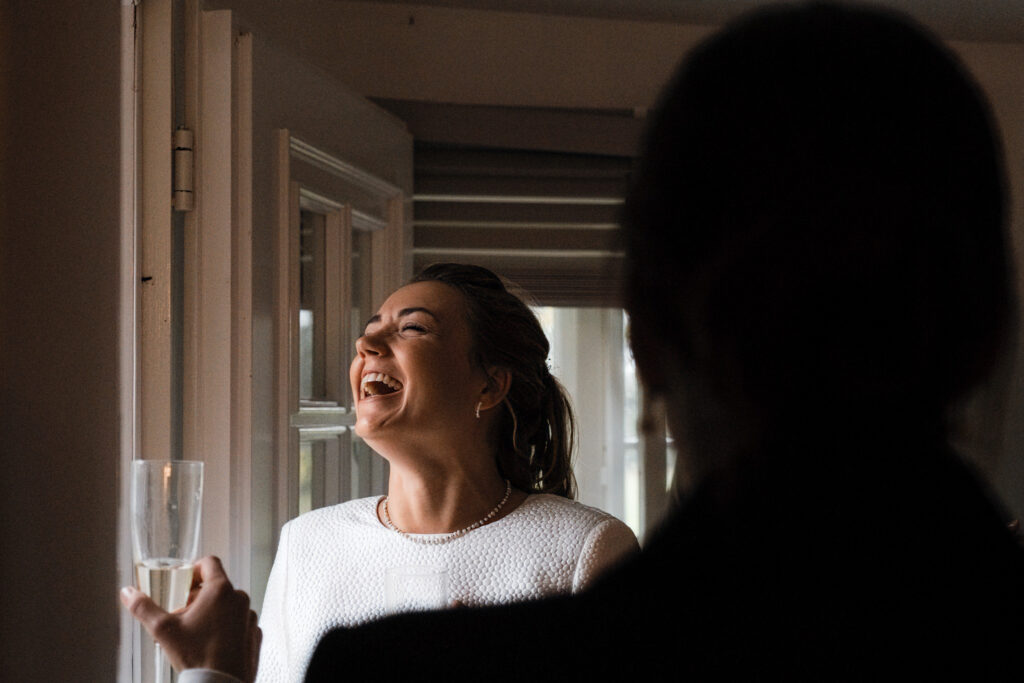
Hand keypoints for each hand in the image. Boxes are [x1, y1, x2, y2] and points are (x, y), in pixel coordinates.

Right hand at [121, 555, 261, 682]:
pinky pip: (239, 623)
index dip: (193, 569)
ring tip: (194, 633)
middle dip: (197, 597)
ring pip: (229, 605)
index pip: (209, 562)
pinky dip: (226, 628)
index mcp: (221, 590)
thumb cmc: (196, 656)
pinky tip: (211, 644)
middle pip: (217, 586)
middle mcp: (240, 599)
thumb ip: (144, 607)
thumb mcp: (163, 630)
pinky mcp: (255, 633)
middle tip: (181, 615)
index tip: (182, 584)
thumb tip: (127, 592)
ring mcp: (250, 616)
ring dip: (212, 613)